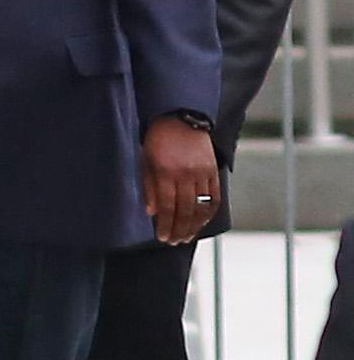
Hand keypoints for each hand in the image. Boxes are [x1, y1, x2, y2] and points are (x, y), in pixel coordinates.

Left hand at [141, 116, 219, 244]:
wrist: (181, 118)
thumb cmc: (157, 139)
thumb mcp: (145, 160)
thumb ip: (149, 186)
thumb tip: (151, 212)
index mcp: (166, 172)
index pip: (166, 206)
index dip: (165, 224)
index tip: (162, 237)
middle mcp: (186, 174)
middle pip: (185, 210)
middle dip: (179, 229)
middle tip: (173, 242)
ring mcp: (202, 172)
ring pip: (201, 206)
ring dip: (194, 225)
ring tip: (186, 237)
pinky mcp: (213, 170)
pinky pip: (215, 197)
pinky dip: (209, 212)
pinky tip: (201, 222)